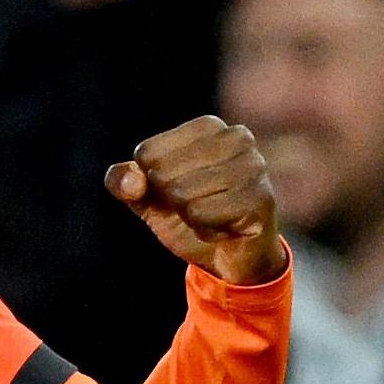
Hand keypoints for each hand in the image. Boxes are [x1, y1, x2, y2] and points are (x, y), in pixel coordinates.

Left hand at [107, 116, 284, 284]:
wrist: (229, 256)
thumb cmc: (188, 215)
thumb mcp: (146, 196)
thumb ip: (123, 181)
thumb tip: (132, 181)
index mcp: (208, 127)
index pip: (147, 153)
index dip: (151, 182)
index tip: (177, 189)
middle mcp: (237, 138)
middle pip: (163, 172)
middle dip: (170, 200)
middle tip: (196, 206)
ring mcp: (254, 167)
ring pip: (182, 193)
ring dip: (188, 215)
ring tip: (211, 216)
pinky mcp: (260, 199)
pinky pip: (202, 213)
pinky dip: (203, 228)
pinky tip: (224, 227)